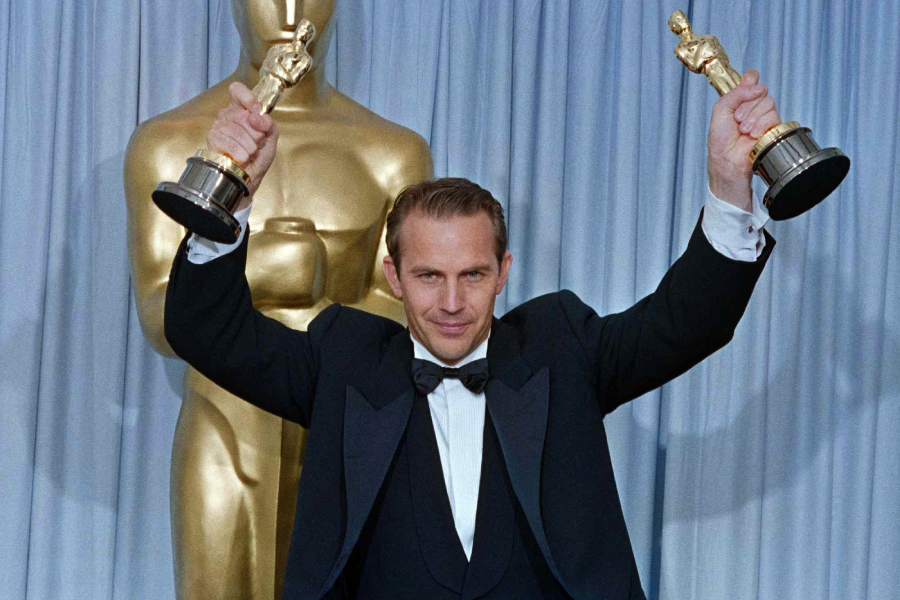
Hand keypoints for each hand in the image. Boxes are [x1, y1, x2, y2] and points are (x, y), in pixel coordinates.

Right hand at [207, 82, 278, 196]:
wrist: (252, 176)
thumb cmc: (260, 155)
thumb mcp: (271, 136)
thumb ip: (268, 123)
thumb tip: (256, 116)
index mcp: (241, 109)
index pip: (237, 90)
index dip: (248, 98)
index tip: (256, 110)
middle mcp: (227, 115)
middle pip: (242, 115)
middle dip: (256, 133)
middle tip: (257, 143)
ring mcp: (218, 127)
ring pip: (236, 130)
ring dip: (249, 146)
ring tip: (250, 153)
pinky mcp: (212, 140)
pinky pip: (229, 142)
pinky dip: (241, 153)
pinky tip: (242, 158)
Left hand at [707, 69, 780, 210]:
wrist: (728, 160)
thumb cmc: (720, 140)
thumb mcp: (720, 110)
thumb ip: (735, 93)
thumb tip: (755, 85)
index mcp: (739, 99)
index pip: (751, 79)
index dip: (750, 80)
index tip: (746, 85)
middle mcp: (752, 106)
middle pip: (761, 90)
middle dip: (747, 105)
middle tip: (737, 119)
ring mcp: (763, 116)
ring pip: (769, 102)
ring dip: (753, 117)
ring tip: (743, 130)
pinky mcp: (772, 127)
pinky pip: (774, 116)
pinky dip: (762, 125)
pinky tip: (753, 135)